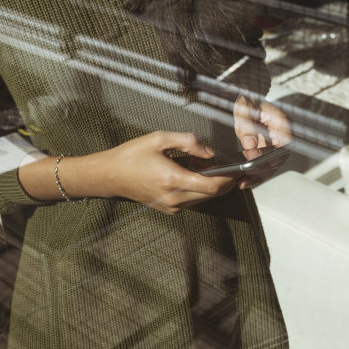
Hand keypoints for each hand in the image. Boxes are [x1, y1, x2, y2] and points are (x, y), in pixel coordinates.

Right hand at [98, 131, 238, 214]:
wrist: (111, 175)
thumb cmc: (132, 155)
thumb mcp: (159, 139)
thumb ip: (188, 142)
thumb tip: (209, 152)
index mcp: (173, 180)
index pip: (212, 185)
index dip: (229, 177)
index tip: (238, 167)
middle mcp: (174, 198)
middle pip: (212, 194)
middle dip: (225, 181)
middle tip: (230, 165)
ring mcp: (172, 207)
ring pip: (204, 198)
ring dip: (211, 184)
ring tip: (206, 165)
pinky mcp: (169, 209)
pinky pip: (193, 200)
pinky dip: (198, 188)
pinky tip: (192, 173)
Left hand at [233, 95, 292, 188]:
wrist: (245, 97)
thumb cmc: (247, 99)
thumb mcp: (243, 109)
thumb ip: (246, 126)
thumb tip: (249, 145)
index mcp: (281, 122)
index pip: (283, 143)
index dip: (270, 154)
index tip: (253, 158)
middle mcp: (282, 135)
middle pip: (278, 158)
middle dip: (262, 170)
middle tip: (246, 176)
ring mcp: (275, 144)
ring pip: (272, 165)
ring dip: (258, 175)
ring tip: (242, 182)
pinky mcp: (267, 150)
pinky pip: (264, 165)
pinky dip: (254, 173)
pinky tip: (243, 180)